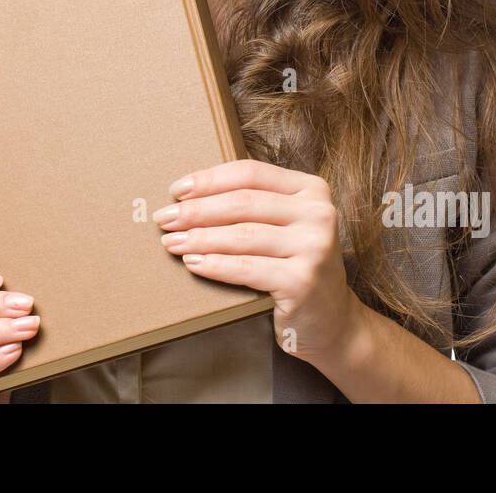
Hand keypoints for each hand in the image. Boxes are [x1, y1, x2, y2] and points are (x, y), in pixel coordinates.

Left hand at [154, 158, 360, 365]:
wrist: (331, 321)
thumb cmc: (295, 266)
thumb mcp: (284, 227)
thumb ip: (254, 206)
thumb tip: (189, 196)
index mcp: (312, 189)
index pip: (251, 174)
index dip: (210, 180)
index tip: (176, 190)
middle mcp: (318, 213)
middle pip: (243, 203)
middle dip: (196, 210)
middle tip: (164, 218)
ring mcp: (314, 247)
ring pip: (241, 235)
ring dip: (199, 237)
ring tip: (171, 242)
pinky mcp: (303, 280)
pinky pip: (246, 268)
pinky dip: (214, 264)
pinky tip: (192, 262)